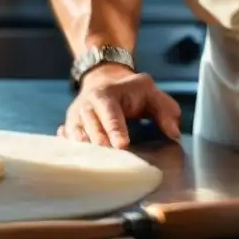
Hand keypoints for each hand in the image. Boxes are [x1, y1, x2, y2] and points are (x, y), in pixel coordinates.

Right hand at [57, 64, 181, 148]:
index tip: (122, 144)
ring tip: (86, 158)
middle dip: (96, 137)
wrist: (105, 81)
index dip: (115, 127)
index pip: (110, 110)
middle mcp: (88, 103)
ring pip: (74, 128)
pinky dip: (65, 143)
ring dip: (79, 142)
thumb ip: (166, 111)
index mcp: (107, 93)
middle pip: (88, 120)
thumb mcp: (152, 94)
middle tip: (105, 152)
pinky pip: (65, 134)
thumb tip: (173, 133)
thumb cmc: (132, 93)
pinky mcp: (71, 124)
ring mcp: (76, 114)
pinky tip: (66, 153)